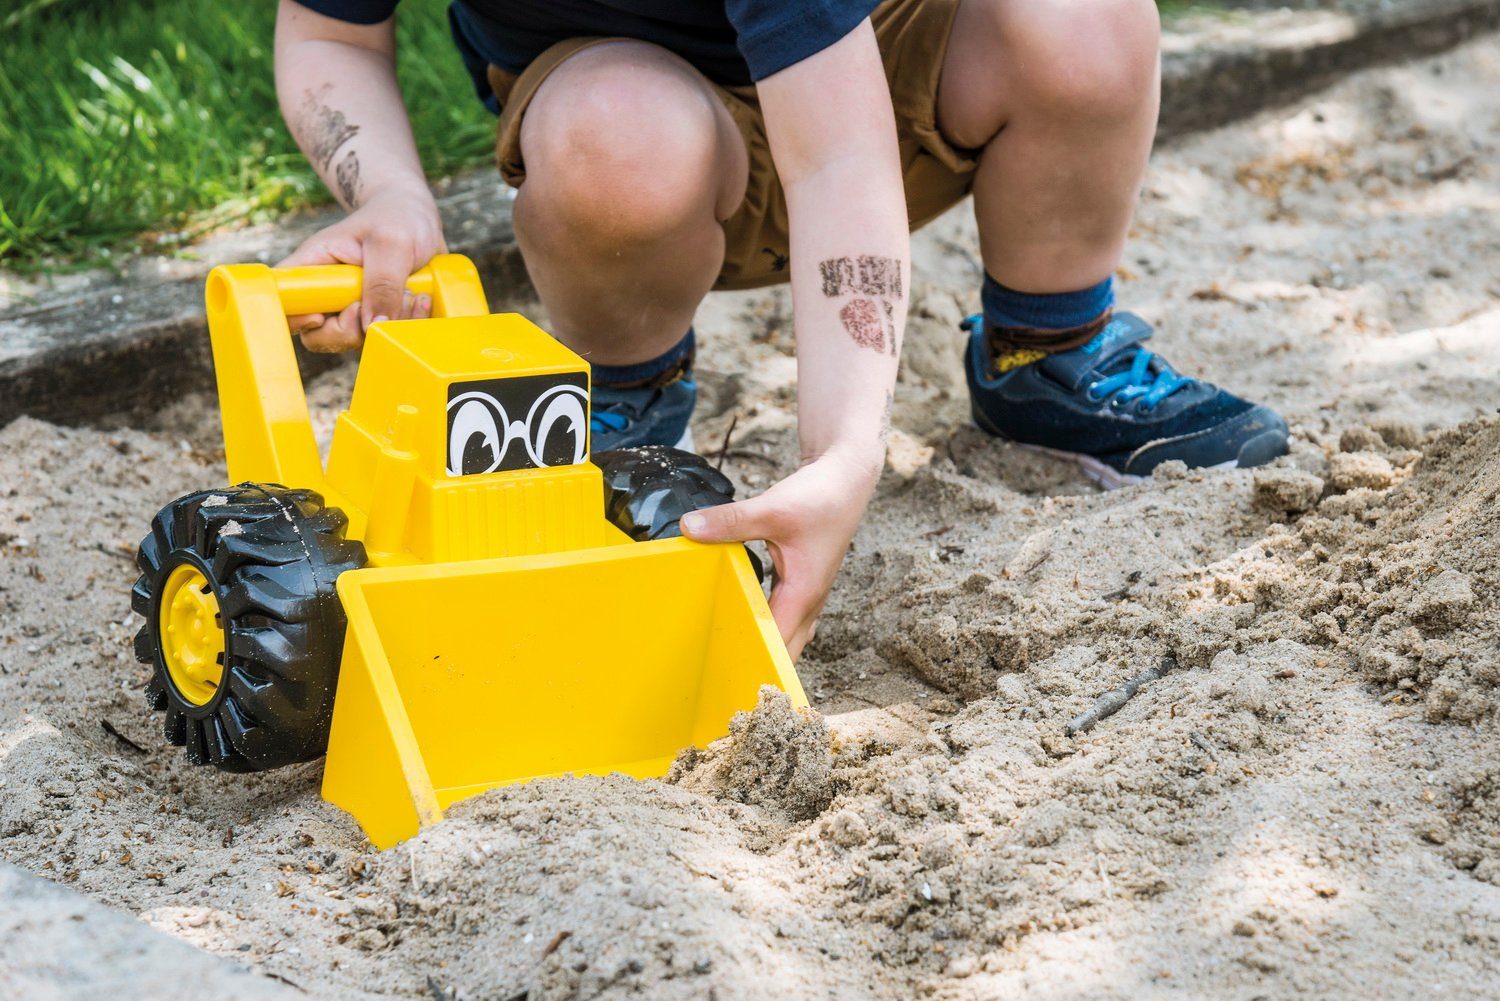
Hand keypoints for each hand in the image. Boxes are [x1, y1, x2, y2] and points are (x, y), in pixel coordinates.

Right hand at [276, 185, 446, 350]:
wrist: (419, 216)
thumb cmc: (397, 217)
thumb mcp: (391, 242)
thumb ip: (382, 283)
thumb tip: (372, 327)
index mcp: (315, 267)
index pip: (285, 301)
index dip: (295, 318)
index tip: (323, 315)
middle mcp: (329, 293)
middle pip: (319, 335)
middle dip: (350, 332)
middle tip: (378, 308)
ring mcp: (355, 308)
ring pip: (358, 340)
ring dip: (389, 327)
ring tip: (412, 295)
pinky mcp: (380, 316)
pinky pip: (388, 337)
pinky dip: (408, 327)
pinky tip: (422, 300)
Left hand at [680, 448, 880, 659]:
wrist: (847, 478)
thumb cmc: (820, 497)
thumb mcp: (772, 509)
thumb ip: (730, 521)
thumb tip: (689, 528)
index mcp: (803, 594)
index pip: (778, 645)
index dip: (755, 663)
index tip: (727, 681)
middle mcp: (808, 600)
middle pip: (785, 649)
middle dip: (757, 664)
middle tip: (719, 676)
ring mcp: (807, 592)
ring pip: (785, 633)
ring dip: (761, 644)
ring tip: (723, 655)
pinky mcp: (801, 581)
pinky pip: (782, 613)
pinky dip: (763, 620)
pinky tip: (738, 614)